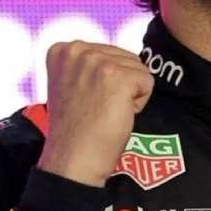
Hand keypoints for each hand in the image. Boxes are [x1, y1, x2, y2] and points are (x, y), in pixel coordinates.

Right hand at [37, 41, 153, 186]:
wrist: (73, 160)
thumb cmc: (75, 129)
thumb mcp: (71, 85)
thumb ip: (88, 66)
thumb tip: (120, 58)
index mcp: (63, 50)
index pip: (107, 53)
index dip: (104, 81)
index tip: (86, 100)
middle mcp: (77, 50)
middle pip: (125, 58)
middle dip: (119, 86)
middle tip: (97, 109)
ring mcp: (98, 61)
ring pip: (138, 69)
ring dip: (129, 94)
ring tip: (105, 112)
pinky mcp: (119, 76)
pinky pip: (147, 82)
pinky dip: (139, 103)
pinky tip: (117, 116)